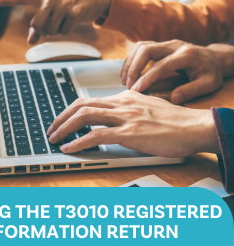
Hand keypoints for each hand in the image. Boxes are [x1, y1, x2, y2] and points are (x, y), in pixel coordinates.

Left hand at [0, 0, 111, 43]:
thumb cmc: (69, 6)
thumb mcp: (53, 13)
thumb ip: (39, 27)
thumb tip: (29, 42)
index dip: (6, 0)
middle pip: (36, 25)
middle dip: (42, 32)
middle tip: (50, 29)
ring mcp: (63, 5)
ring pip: (51, 30)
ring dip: (56, 32)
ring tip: (64, 22)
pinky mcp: (75, 13)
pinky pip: (64, 32)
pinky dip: (67, 31)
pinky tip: (73, 22)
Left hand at [47, 91, 219, 155]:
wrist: (192, 126)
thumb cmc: (174, 120)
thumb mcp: (148, 107)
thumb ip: (129, 109)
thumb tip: (115, 117)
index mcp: (125, 97)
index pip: (90, 99)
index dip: (71, 109)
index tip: (62, 119)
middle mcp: (121, 103)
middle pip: (82, 105)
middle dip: (61, 117)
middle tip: (51, 128)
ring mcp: (124, 117)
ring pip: (85, 116)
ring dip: (65, 128)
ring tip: (54, 138)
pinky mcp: (129, 133)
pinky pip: (97, 136)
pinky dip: (79, 142)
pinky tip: (70, 148)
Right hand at [120, 40, 233, 104]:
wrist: (215, 57)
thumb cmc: (211, 72)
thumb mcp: (209, 84)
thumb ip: (191, 90)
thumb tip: (173, 98)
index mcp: (187, 55)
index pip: (161, 65)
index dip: (147, 77)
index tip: (137, 90)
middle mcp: (174, 45)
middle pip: (146, 49)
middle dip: (133, 67)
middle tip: (128, 85)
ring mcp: (167, 43)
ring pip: (141, 46)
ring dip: (130, 62)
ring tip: (125, 79)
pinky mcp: (161, 45)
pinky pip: (142, 47)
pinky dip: (132, 59)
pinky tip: (129, 72)